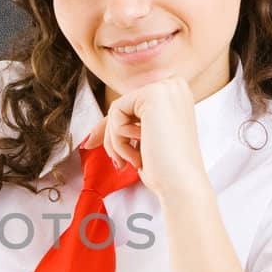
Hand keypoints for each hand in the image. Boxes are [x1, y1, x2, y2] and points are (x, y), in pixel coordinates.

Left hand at [79, 73, 205, 198]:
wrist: (182, 185)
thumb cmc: (166, 171)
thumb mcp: (143, 143)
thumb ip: (124, 128)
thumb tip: (90, 138)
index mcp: (175, 96)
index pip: (131, 108)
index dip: (113, 129)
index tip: (94, 145)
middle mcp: (173, 86)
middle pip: (122, 107)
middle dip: (113, 137)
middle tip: (120, 163)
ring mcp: (165, 88)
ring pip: (116, 110)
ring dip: (117, 142)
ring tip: (135, 160)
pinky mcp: (153, 94)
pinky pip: (115, 112)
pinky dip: (118, 138)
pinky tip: (140, 151)